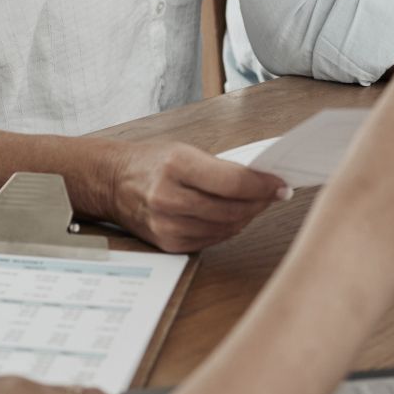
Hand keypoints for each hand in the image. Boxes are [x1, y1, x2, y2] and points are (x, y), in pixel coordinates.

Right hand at [108, 140, 289, 251]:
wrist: (112, 182)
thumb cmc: (150, 162)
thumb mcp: (184, 151)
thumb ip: (220, 168)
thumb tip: (259, 182)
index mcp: (176, 165)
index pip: (233, 182)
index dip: (263, 186)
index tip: (281, 185)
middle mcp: (169, 197)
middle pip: (233, 209)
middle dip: (260, 202)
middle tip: (274, 194)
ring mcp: (167, 224)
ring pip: (226, 227)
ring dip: (247, 216)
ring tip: (257, 204)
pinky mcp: (168, 243)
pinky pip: (211, 240)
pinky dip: (228, 229)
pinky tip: (234, 217)